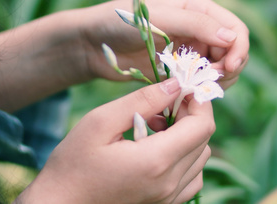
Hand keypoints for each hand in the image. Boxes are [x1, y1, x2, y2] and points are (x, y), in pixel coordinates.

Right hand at [15, 78, 214, 203]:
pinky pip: (191, 177)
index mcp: (156, 161)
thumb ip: (141, 101)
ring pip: (200, 158)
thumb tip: (175, 84)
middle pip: (204, 140)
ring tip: (154, 126)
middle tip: (160, 104)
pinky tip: (157, 148)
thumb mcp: (100, 122)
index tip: (181, 87)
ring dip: (187, 135)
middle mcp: (169, 183)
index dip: (198, 101)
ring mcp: (169, 198)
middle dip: (190, 115)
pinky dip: (184, 157)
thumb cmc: (72, 164)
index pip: (202, 126)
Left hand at [81, 0, 248, 88]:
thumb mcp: (158, 19)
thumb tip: (233, 37)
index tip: (228, 68)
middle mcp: (198, 28)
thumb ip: (195, 24)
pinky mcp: (177, 70)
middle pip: (232, 51)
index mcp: (198, 9)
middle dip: (228, 68)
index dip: (238, 49)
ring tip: (196, 88)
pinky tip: (186, 93)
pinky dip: (199, 89)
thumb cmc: (120, 22)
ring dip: (215, 81)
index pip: (235, 29)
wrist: (91, 43)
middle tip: (208, 82)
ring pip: (219, 69)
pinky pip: (199, 82)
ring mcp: (189, 50)